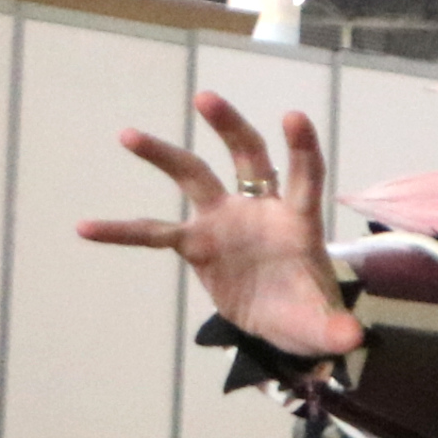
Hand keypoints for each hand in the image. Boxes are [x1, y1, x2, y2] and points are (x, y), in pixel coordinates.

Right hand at [77, 93, 357, 357]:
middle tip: (206, 99)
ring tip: (128, 135)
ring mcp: (225, 222)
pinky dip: (124, 232)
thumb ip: (336, 330)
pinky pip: (155, 233)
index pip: (306, 176)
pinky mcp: (198, 244)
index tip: (293, 116)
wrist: (286, 324)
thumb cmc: (311, 315)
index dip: (302, 147)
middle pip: (247, 158)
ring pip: (195, 176)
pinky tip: (87, 228)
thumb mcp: (326, 328)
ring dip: (164, 154)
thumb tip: (350, 339)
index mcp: (300, 222)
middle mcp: (261, 210)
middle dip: (230, 127)